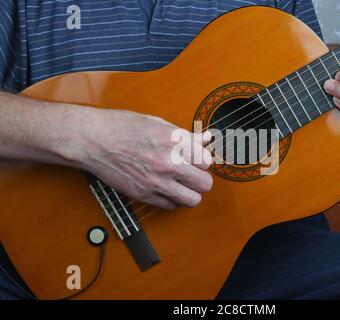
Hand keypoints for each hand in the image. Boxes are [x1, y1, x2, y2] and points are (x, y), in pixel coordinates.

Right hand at [76, 109, 212, 209]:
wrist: (93, 140)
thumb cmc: (122, 127)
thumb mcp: (158, 123)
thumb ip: (186, 136)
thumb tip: (206, 139)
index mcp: (175, 142)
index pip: (207, 161)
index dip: (202, 160)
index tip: (195, 158)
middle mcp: (170, 163)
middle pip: (205, 184)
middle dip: (201, 178)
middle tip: (191, 173)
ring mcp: (157, 182)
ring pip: (192, 200)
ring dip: (190, 193)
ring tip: (181, 184)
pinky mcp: (144, 195)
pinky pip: (171, 206)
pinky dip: (172, 200)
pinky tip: (164, 188)